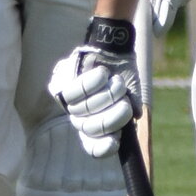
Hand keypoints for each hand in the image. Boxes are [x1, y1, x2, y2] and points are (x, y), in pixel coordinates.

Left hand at [48, 19, 142, 155]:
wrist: (113, 47)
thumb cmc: (122, 72)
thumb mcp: (131, 94)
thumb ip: (131, 109)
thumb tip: (135, 119)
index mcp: (97, 125)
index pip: (93, 147)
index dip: (103, 148)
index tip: (117, 142)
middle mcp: (81, 118)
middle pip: (90, 130)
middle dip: (112, 117)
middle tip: (124, 102)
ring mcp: (69, 104)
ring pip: (84, 111)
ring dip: (107, 95)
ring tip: (116, 81)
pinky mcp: (61, 85)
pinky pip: (74, 92)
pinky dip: (92, 83)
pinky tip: (102, 74)